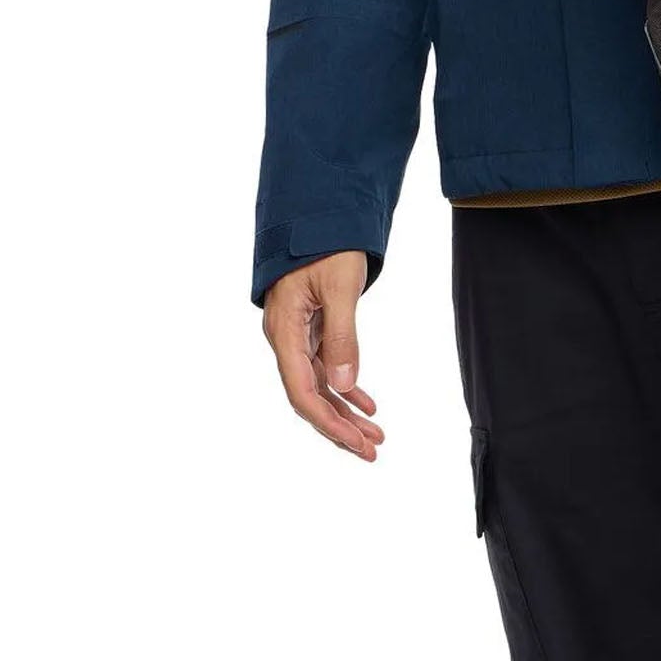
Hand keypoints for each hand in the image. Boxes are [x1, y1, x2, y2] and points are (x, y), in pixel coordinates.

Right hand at [262, 250, 386, 459]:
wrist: (318, 209)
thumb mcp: (341, 286)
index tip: (356, 443)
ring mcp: (295, 333)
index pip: (302, 392)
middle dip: (340, 427)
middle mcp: (285, 337)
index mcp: (284, 330)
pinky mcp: (308, 326)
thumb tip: (344, 385)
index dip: (328, 422)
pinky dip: (345, 385)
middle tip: (373, 451)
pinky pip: (324, 365)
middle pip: (310, 396)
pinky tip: (366, 403)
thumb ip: (341, 335)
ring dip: (345, 411)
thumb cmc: (327, 242)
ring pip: (319, 384)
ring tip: (375, 435)